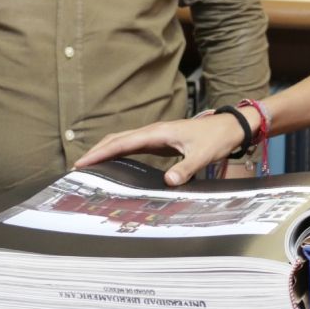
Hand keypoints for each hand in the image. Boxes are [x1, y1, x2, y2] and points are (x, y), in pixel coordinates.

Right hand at [73, 112, 245, 185]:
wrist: (231, 127)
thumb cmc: (217, 137)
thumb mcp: (203, 154)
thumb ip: (186, 168)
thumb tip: (168, 181)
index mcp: (159, 132)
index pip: (123, 141)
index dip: (102, 151)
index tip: (83, 161)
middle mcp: (154, 131)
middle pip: (118, 138)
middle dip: (97, 150)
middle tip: (78, 166)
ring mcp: (157, 136)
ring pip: (125, 140)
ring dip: (106, 150)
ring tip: (89, 164)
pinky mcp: (161, 142)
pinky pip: (134, 146)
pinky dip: (120, 152)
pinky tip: (115, 162)